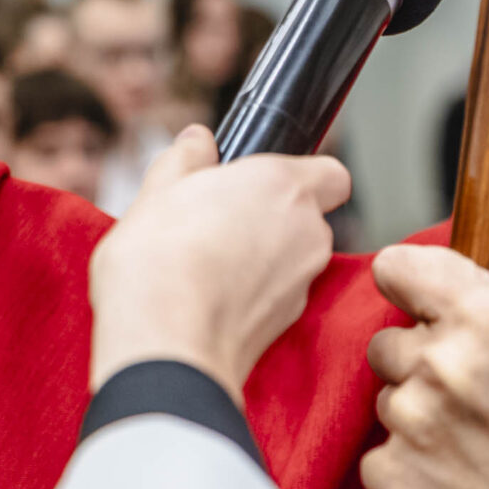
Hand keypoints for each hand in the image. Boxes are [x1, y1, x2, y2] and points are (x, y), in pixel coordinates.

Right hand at [88, 126, 351, 402]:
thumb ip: (185, 160)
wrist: (164, 346)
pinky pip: (278, 298)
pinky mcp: (288, 325)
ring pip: (294, 261)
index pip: (331, 173)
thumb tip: (198, 141)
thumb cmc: (159, 262)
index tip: (258, 185)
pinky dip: (253, 297)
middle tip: (218, 224)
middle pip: (308, 218)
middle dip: (272, 220)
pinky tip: (208, 301)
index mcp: (283, 185)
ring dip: (262, 260)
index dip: (301, 178)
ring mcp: (302, 283)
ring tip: (205, 267)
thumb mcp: (157, 192)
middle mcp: (307, 232)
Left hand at [359, 101, 488, 488]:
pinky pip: (375, 456)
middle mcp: (441, 364)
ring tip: (474, 439)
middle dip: (426, 359)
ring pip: (383, 396)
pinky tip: (455, 478)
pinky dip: (406, 469)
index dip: (423, 295)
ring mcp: (413, 427)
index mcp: (483, 313)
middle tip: (482, 394)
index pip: (397, 269)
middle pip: (390, 337)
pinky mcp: (394, 484)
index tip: (454, 321)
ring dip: (418, 414)